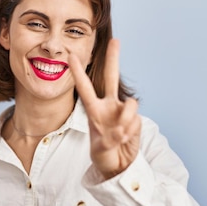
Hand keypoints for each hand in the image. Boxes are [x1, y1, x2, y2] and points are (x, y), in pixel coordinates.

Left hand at [70, 39, 140, 178]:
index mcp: (94, 110)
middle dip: (114, 58)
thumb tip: (120, 132)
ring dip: (126, 120)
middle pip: (111, 77)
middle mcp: (109, 106)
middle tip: (116, 40)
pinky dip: (130, 130)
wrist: (119, 165)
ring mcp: (122, 112)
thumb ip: (108, 140)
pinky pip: (135, 120)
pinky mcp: (136, 119)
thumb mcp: (99, 150)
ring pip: (130, 104)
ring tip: (120, 135)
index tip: (70, 56)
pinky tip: (126, 139)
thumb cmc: (103, 155)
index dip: (78, 72)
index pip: (85, 88)